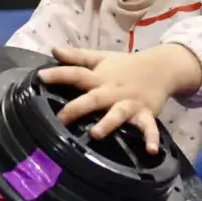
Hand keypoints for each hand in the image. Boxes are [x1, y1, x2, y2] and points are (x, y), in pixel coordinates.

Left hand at [37, 45, 201, 154]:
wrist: (161, 67)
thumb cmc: (125, 66)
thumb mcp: (101, 58)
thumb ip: (77, 56)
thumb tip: (53, 50)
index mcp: (100, 78)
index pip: (76, 74)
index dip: (58, 75)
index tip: (40, 77)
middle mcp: (113, 91)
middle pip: (93, 99)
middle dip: (77, 108)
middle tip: (61, 119)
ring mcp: (130, 103)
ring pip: (118, 114)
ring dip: (108, 123)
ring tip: (96, 134)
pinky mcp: (146, 114)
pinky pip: (150, 128)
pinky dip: (152, 138)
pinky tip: (151, 150)